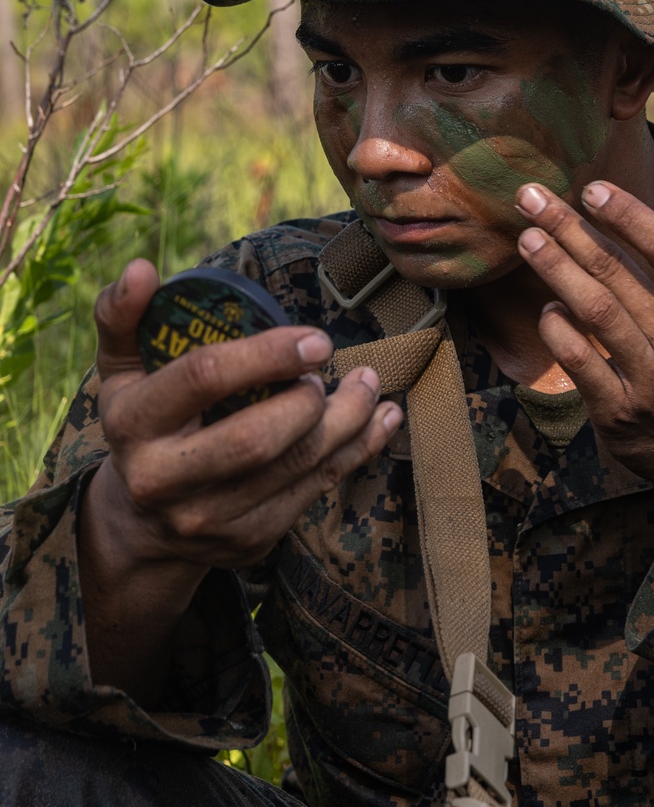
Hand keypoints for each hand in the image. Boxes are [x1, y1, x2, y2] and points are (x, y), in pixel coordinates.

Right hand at [88, 258, 401, 576]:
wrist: (144, 525)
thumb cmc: (144, 424)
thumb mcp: (120, 372)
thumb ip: (122, 318)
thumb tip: (141, 268)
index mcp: (132, 426)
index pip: (202, 379)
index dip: (265, 355)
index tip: (313, 339)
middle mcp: (166, 481)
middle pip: (254, 439)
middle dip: (308, 400)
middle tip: (330, 370)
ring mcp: (210, 518)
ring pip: (295, 466)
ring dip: (348, 420)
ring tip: (369, 384)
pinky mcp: (250, 538)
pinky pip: (315, 489)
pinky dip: (357, 450)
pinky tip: (381, 419)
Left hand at [515, 183, 653, 513]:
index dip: (628, 215)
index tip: (593, 190)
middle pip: (616, 273)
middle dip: (569, 228)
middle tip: (532, 197)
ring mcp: (648, 379)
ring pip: (592, 311)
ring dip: (555, 268)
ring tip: (527, 238)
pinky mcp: (618, 411)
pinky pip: (578, 361)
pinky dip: (557, 329)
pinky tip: (548, 304)